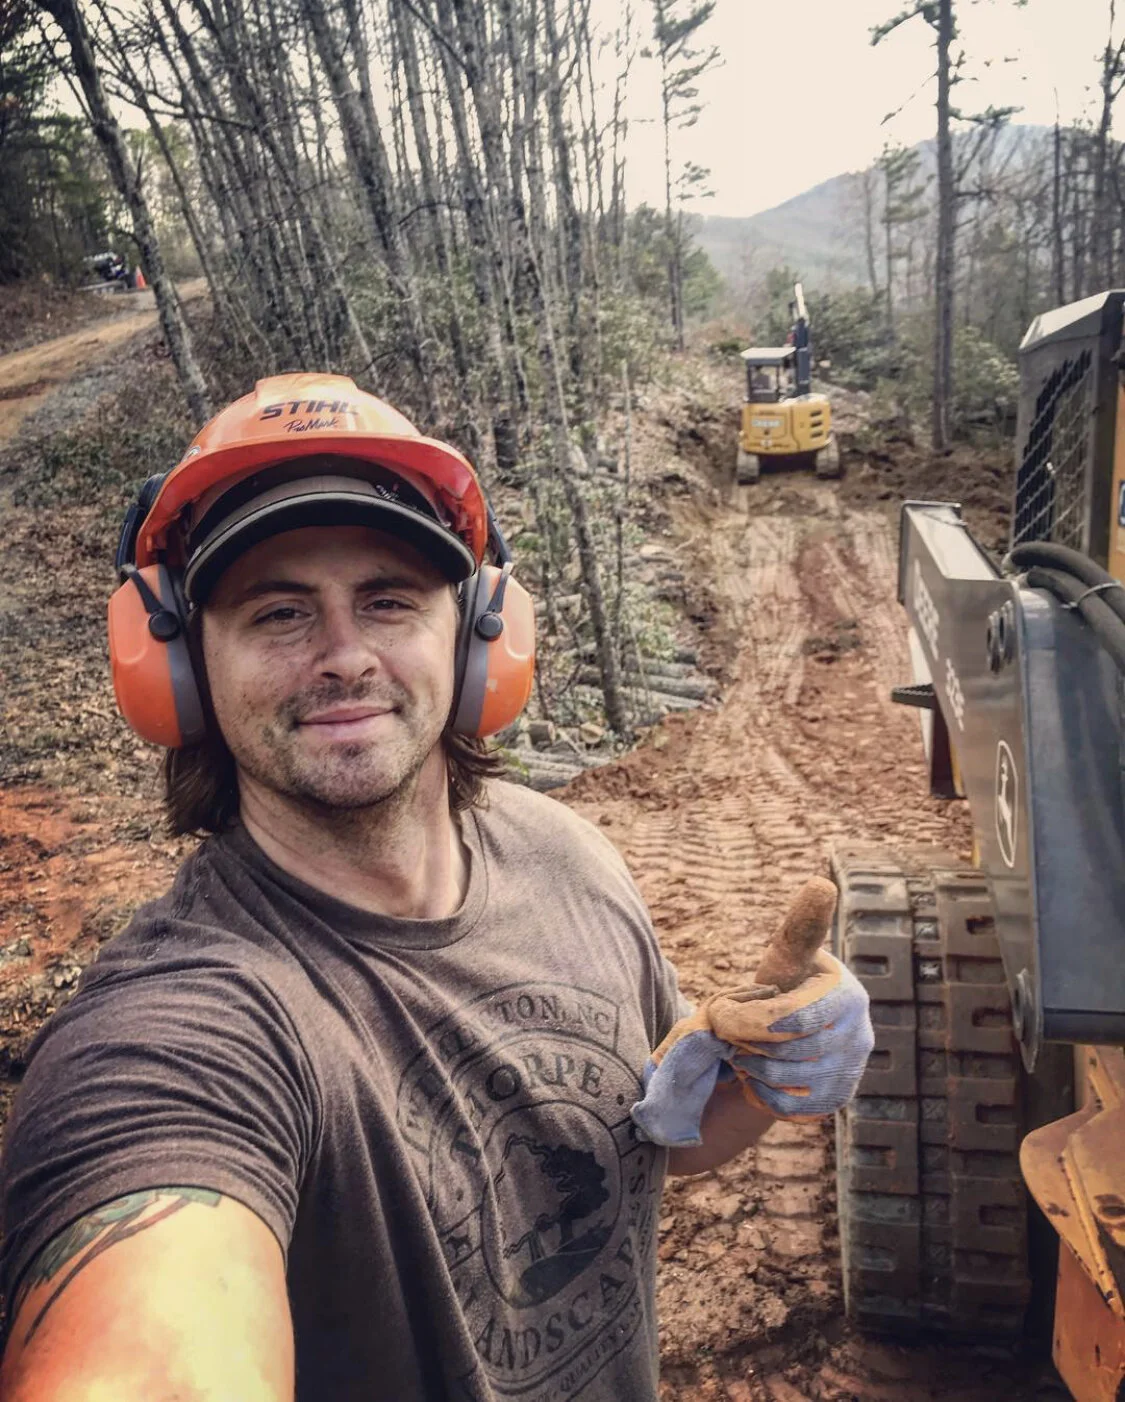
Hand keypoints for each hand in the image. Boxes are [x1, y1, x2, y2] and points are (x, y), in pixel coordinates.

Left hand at [630, 951, 873, 1146]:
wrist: (782, 1039)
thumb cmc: (782, 988)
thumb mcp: (785, 958)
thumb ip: (799, 928)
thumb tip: (821, 883)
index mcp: (847, 995)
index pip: (792, 1020)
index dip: (747, 1022)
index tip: (719, 1014)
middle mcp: (860, 1036)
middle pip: (784, 1052)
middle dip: (745, 1042)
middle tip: (730, 1032)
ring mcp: (851, 1073)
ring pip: (784, 1080)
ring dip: (751, 1066)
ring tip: (745, 1050)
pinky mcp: (836, 1102)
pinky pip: (788, 1106)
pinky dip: (762, 1093)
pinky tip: (759, 1075)